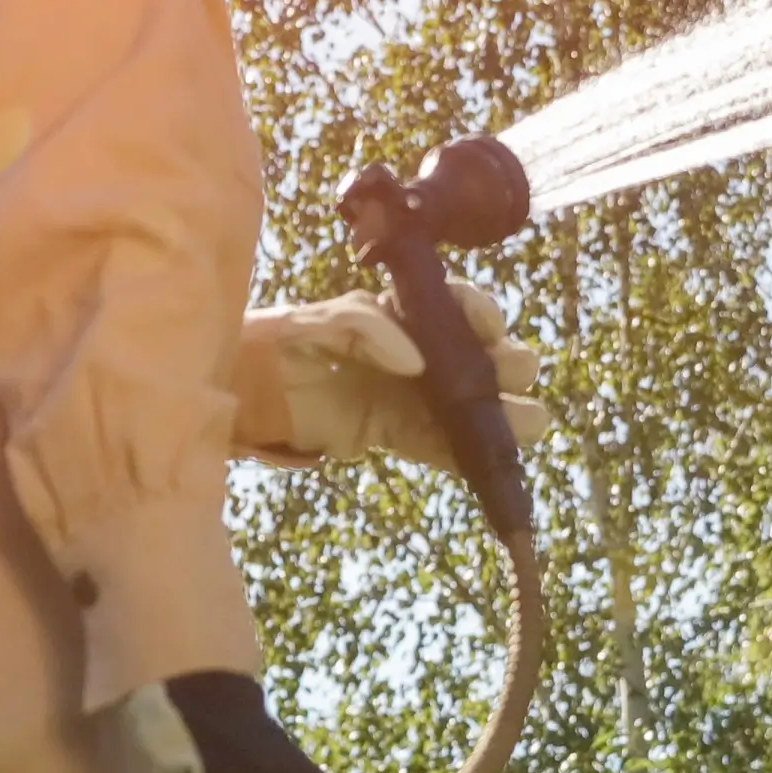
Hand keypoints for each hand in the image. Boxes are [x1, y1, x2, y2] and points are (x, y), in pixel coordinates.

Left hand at [230, 281, 552, 468]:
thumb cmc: (276, 342)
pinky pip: (436, 444)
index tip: (489, 329)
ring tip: (531, 424)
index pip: (453, 308)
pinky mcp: (391, 432)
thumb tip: (417, 363)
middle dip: (505, 364)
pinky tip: (491, 464)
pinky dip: (464, 455)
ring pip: (466, 404)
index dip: (479, 315)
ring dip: (502, 414)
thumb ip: (364, 327)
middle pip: (475, 356)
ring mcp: (405, 394)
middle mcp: (411, 351)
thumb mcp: (315, 321)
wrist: (240, 389)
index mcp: (397, 313)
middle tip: (516, 375)